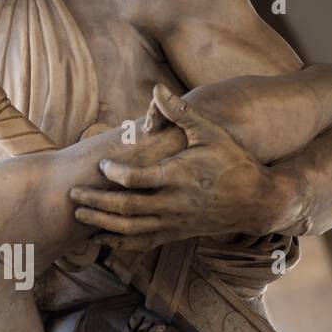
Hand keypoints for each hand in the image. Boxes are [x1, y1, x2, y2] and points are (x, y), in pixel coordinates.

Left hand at [71, 83, 282, 250]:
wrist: (258, 201)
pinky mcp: (176, 234)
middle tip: (73, 194)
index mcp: (180, 177)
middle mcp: (174, 204)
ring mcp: (174, 223)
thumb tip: (158, 89)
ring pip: (131, 230)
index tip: (102, 165)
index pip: (138, 179)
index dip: (115, 173)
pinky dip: (121, 242)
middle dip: (97, 202)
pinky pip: (143, 243)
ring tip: (80, 215)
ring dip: (102, 224)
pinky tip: (102, 238)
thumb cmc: (234, 161)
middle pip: (127, 208)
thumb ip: (180, 113)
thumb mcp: (210, 132)